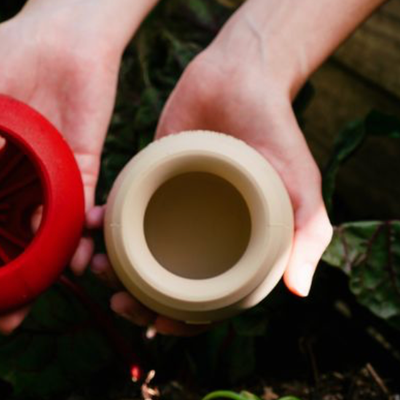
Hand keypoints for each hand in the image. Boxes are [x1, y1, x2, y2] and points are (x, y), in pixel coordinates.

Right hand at [0, 10, 120, 339]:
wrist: (62, 33)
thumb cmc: (5, 57)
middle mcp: (7, 190)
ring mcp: (45, 186)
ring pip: (33, 251)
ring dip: (22, 287)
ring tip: (5, 319)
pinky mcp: (84, 174)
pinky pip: (82, 220)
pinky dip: (78, 246)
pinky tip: (72, 269)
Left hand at [97, 24, 332, 333]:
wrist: (244, 75)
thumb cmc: (280, 134)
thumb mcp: (303, 186)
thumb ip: (307, 236)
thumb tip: (298, 292)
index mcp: (235, 253)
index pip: (205, 307)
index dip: (178, 324)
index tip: (151, 322)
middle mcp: (199, 238)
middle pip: (162, 288)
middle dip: (135, 300)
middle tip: (115, 295)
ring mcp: (170, 211)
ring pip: (134, 256)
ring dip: (113, 268)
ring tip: (98, 262)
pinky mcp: (147, 182)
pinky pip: (121, 213)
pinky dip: (103, 223)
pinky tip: (92, 225)